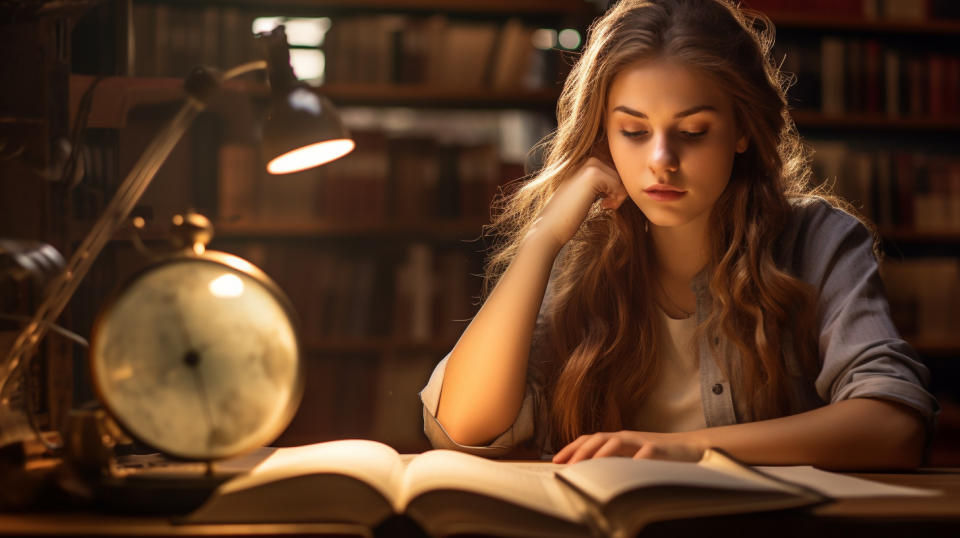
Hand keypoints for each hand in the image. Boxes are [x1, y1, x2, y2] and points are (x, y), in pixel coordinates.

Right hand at [527, 148, 628, 251]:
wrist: (550, 225)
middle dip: (619, 189)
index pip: (614, 167)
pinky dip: (616, 199)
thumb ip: (601, 183)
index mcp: (584, 161)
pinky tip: (603, 206)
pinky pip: (619, 184)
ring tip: (606, 205)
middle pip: (620, 170)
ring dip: (619, 195)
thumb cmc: (568, 214)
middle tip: (608, 204)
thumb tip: (626, 180)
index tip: (607, 200)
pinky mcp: (593, 174)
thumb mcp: (585, 193)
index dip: (616, 185)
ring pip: (621, 177)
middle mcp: (586, 158)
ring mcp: (589, 164)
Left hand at [552, 430, 707, 463]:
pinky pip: (644, 454)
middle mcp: (627, 437)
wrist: (692, 448)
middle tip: (567, 467)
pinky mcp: (659, 450)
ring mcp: (643, 441)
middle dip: (580, 451)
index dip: (572, 448)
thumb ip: (615, 462)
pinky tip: (624, 473)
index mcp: (619, 439)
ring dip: (599, 454)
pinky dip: (633, 462)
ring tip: (586, 467)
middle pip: (598, 438)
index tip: (556, 461)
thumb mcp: (633, 458)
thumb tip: (590, 475)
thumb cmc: (659, 456)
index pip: (590, 439)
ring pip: (616, 442)